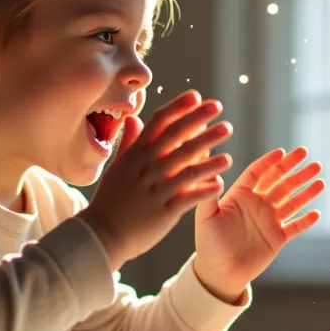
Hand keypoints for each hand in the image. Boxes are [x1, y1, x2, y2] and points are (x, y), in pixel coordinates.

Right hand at [79, 91, 232, 269]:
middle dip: (198, 121)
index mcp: (136, 155)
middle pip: (176, 138)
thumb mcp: (117, 168)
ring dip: (210, 156)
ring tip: (228, 150)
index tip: (196, 96)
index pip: (158, 123)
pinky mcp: (164, 211)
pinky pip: (189, 198)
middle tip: (219, 107)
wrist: (101, 234)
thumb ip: (129, 143)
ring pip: (187, 168)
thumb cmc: (110, 201)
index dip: (178, 107)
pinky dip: (204, 190)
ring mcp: (156, 189)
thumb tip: (133, 118)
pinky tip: (220, 183)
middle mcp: (146, 168)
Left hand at [192, 147, 324, 302]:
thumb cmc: (208, 243)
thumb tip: (216, 175)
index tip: (282, 152)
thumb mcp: (206, 217)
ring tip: (320, 179)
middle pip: (280, 181)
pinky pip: (295, 226)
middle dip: (294, 168)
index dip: (269, 161)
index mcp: (241, 195)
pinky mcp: (278, 238)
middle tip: (307, 155)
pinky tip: (316, 212)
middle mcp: (258, 204)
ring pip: (292, 201)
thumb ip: (210, 196)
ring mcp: (270, 220)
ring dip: (306, 190)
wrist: (219, 272)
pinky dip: (306, 221)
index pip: (258, 172)